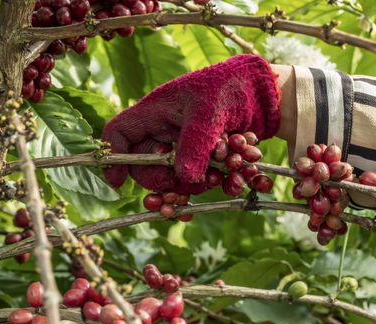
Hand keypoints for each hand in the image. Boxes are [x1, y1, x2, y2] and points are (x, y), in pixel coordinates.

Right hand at [101, 54, 281, 193]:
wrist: (262, 93)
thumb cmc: (229, 88)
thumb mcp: (209, 113)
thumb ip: (194, 145)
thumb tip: (184, 178)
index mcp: (155, 113)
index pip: (120, 134)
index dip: (114, 158)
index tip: (118, 183)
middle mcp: (165, 132)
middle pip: (146, 166)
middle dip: (167, 179)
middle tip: (190, 182)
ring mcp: (184, 147)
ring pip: (177, 178)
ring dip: (201, 182)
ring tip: (227, 171)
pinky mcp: (204, 158)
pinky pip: (203, 180)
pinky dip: (221, 183)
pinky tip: (237, 179)